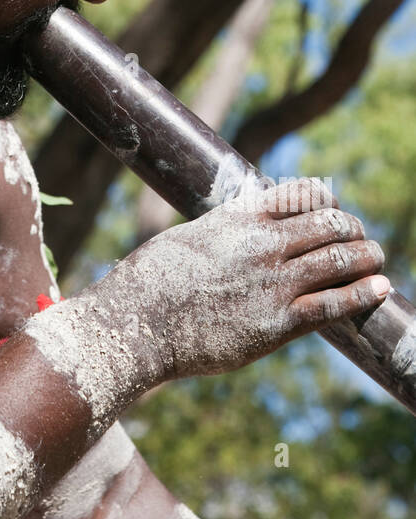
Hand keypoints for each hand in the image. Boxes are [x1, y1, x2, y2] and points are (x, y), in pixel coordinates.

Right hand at [111, 179, 389, 380]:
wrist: (138, 322)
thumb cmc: (152, 281)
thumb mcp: (189, 237)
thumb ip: (222, 232)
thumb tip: (234, 231)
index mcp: (241, 217)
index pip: (302, 195)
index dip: (326, 200)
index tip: (333, 209)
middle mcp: (264, 243)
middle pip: (330, 225)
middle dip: (352, 229)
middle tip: (361, 238)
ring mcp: (274, 283)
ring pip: (340, 259)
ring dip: (366, 256)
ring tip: (377, 259)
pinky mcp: (278, 323)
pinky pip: (334, 304)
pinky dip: (363, 293)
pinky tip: (380, 288)